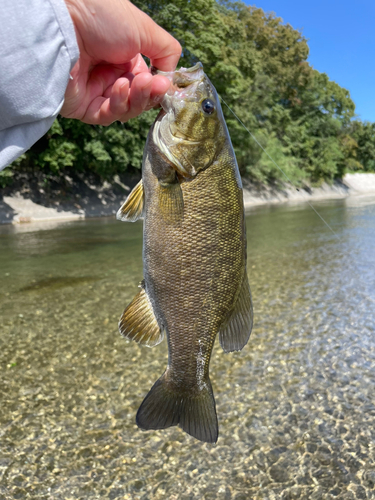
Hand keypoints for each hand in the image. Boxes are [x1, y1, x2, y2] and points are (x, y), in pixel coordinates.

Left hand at [61, 0, 180, 124]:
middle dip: (149, 94)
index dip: (158, 87)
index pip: (147, 83)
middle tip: (157, 85)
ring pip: (125, 110)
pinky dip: (118, 104)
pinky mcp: (82, 106)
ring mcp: (95, 92)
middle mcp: (110, 75)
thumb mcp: (144, 29)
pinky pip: (106, 115)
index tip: (166, 85)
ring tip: (137, 83)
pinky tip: (119, 87)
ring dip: (136, 99)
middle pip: (138, 99)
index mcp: (124, 57)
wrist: (65, 20)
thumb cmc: (102, 16)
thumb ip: (166, 51)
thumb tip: (171, 75)